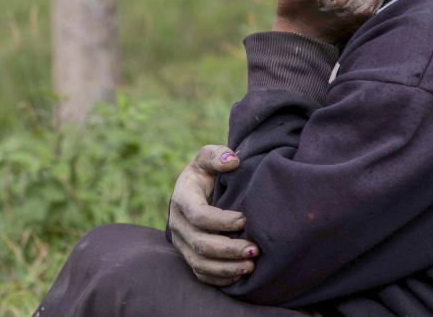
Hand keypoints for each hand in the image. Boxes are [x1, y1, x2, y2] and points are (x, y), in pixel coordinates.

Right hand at [168, 145, 259, 285]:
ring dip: (227, 268)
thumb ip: (217, 155)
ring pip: (200, 263)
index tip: (245, 219)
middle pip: (200, 243)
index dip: (222, 221)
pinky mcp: (188, 256)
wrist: (198, 190)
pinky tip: (240, 275)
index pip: (199, 215)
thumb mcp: (209, 157)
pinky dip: (220, 278)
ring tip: (251, 266)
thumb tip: (232, 161)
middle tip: (255, 249)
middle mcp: (178, 223)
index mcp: (182, 198)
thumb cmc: (207, 172)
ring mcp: (181, 242)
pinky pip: (201, 274)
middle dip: (229, 249)